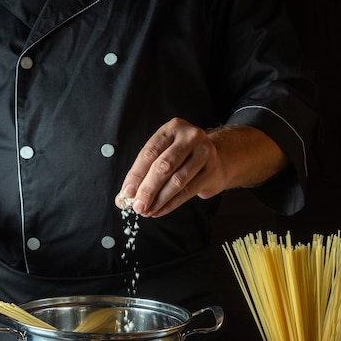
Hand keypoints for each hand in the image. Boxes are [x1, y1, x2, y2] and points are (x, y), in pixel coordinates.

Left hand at [115, 118, 288, 216]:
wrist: (217, 159)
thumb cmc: (182, 158)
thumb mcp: (162, 157)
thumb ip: (142, 175)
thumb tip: (122, 199)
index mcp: (171, 128)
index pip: (149, 153)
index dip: (136, 175)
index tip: (126, 193)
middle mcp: (189, 136)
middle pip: (163, 166)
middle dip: (147, 189)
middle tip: (137, 206)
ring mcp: (204, 152)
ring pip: (177, 180)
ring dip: (159, 199)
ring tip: (147, 211)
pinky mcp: (212, 170)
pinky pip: (187, 191)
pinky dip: (170, 204)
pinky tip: (159, 211)